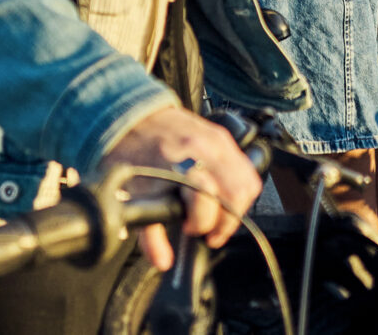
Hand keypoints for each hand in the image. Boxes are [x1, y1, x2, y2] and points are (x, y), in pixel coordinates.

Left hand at [95, 106, 262, 269]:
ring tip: (219, 214)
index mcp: (178, 165)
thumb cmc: (129, 154)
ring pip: (248, 182)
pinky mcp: (223, 136)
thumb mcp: (130, 195)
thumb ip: (149, 233)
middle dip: (226, 221)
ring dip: (238, 206)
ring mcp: (216, 140)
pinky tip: (223, 195)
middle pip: (237, 194)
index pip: (207, 200)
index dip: (202, 223)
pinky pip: (246, 168)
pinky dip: (241, 188)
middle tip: (210, 230)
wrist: (130, 116)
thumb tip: (163, 261)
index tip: (191, 230)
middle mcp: (203, 150)